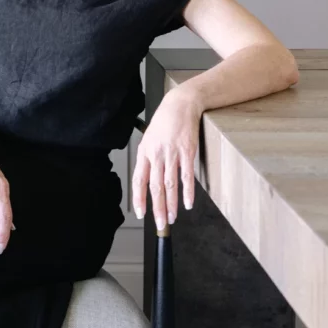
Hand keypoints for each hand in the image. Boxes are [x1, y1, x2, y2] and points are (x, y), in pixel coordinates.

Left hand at [131, 90, 202, 230]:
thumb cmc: (165, 121)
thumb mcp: (149, 138)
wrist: (181, 104)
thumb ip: (148, 158)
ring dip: (171, 204)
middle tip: (160, 223)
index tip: (141, 213)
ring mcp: (172, 154)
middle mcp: (156, 154)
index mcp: (144, 152)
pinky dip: (187, 192)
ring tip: (172, 218)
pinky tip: (188, 203)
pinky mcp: (187, 152)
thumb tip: (148, 178)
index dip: (139, 198)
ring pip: (170, 185)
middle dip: (157, 208)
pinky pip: (187, 176)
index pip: (139, 180)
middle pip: (155, 187)